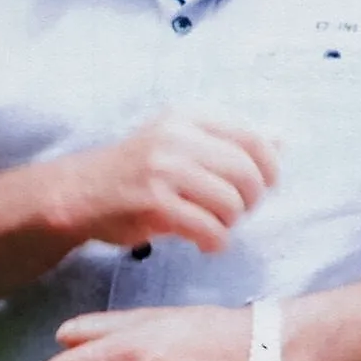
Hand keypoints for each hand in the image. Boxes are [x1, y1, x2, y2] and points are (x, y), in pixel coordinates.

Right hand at [49, 115, 279, 254]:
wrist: (78, 193)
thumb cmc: (136, 171)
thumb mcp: (181, 144)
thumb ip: (228, 142)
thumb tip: (282, 140)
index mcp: (187, 117)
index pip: (252, 138)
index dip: (269, 167)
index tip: (262, 187)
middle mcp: (176, 137)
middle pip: (246, 172)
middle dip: (250, 200)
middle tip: (234, 212)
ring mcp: (163, 169)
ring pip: (230, 202)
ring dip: (230, 223)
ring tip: (214, 226)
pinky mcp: (153, 202)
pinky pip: (208, 228)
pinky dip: (215, 241)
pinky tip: (205, 243)